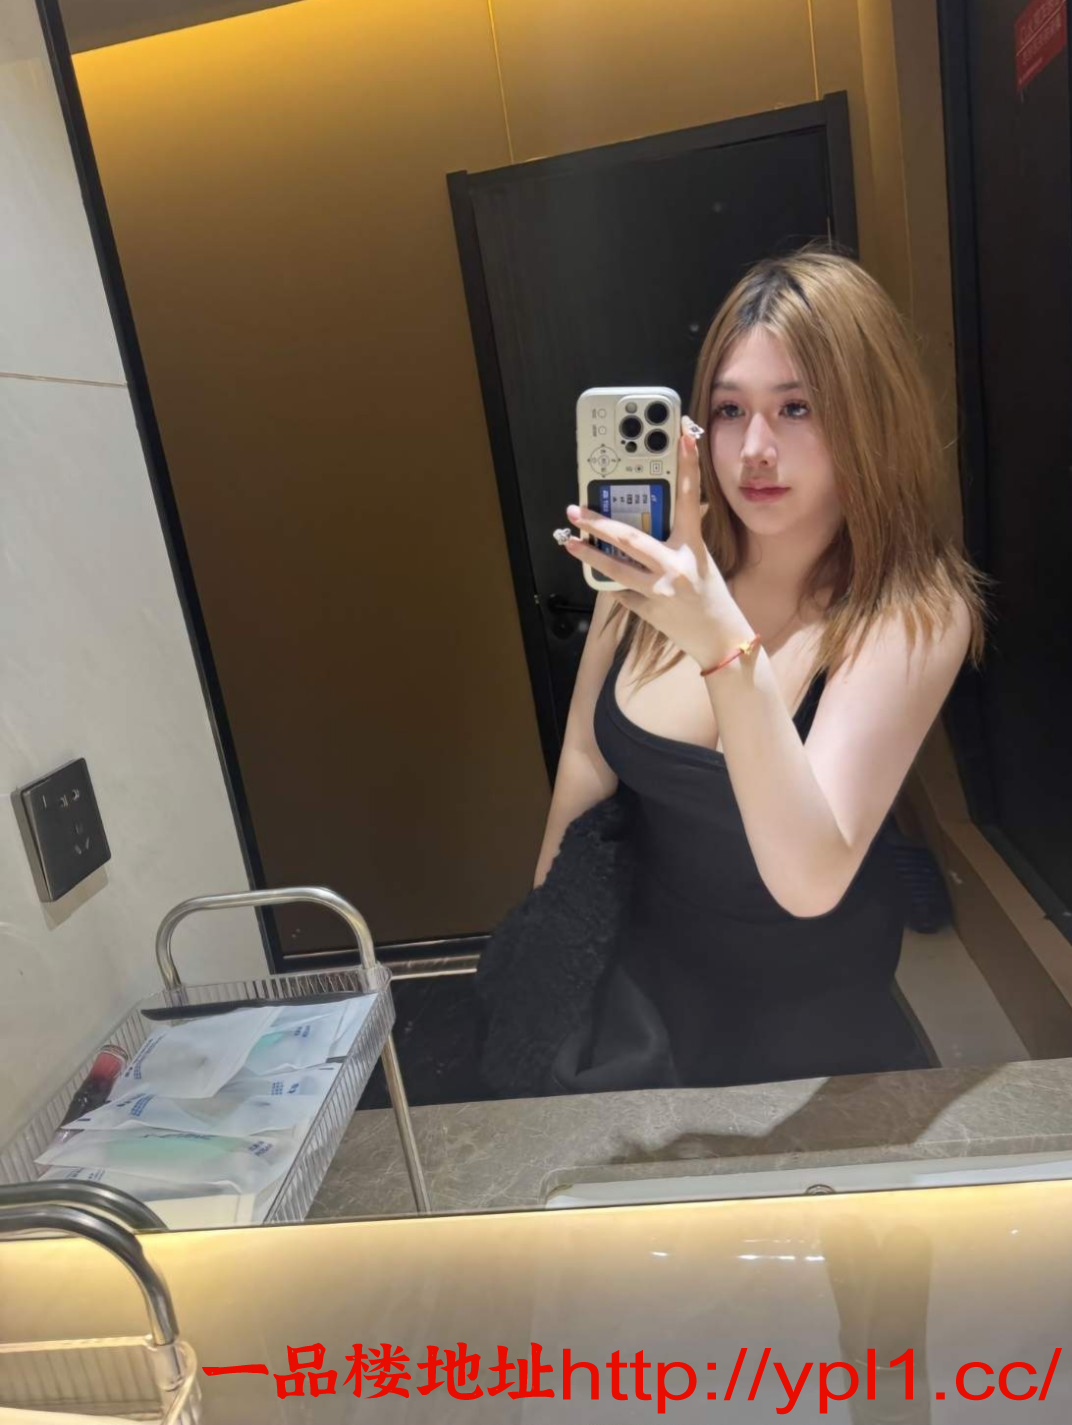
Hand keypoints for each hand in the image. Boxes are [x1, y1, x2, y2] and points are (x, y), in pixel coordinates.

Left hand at [562, 419, 746, 665]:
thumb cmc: (713, 597)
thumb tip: (656, 519)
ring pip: (614, 568)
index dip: (688, 465)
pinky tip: (609, 580)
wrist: (721, 640)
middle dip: (598, 523)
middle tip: (575, 510)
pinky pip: (622, 592)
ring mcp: (659, 590)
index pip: (690, 499)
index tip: (681, 436)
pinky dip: (615, 585)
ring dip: (589, 554)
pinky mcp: (648, 610)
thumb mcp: (702, 561)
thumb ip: (680, 540)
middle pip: (629, 537)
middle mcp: (675, 567)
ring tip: (570, 542)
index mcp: (693, 547)